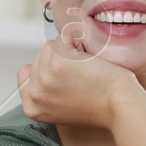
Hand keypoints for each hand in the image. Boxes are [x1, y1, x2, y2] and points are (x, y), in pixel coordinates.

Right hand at [17, 12, 137, 129]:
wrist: (120, 107)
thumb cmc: (100, 107)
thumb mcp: (61, 108)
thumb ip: (46, 93)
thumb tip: (38, 68)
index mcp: (33, 108)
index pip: (25, 73)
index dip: (46, 70)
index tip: (65, 79)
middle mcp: (35, 94)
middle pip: (38, 57)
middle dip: (59, 60)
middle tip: (81, 79)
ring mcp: (44, 77)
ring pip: (50, 46)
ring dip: (69, 51)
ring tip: (86, 71)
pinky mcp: (59, 61)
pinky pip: (64, 37)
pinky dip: (78, 42)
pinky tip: (90, 61)